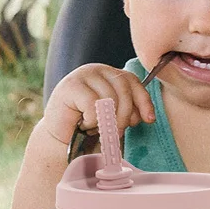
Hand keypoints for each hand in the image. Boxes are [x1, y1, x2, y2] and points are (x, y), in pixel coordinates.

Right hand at [40, 64, 155, 149]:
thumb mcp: (115, 117)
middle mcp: (97, 69)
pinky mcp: (70, 85)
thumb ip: (130, 111)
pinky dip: (92, 120)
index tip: (149, 120)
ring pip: (110, 98)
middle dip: (124, 116)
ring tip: (96, 128)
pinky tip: (84, 124)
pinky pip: (94, 105)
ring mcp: (83, 75)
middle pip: (124, 89)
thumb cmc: (90, 127)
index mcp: (110, 74)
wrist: (60, 139)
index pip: (133, 81)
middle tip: (116, 133)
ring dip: (106, 121)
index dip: (143, 101)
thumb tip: (148, 116)